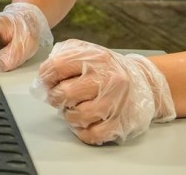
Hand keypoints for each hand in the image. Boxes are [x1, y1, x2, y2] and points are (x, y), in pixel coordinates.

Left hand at [33, 39, 175, 144]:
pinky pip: (93, 134)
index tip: (46, 82)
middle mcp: (109, 78)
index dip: (45, 77)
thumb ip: (61, 57)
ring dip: (69, 115)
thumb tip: (42, 78)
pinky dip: (82, 131)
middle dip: (55, 97)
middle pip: (65, 93)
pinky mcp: (122, 122)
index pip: (57, 67)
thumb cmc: (107, 68)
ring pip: (78, 116)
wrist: (143, 81)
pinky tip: (83, 122)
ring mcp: (116, 102)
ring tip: (72, 108)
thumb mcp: (85, 51)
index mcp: (96, 58)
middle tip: (59, 97)